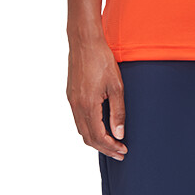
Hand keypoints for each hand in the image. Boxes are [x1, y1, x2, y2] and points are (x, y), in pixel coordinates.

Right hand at [66, 35, 128, 160]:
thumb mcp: (116, 86)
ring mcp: (71, 101)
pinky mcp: (71, 95)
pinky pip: (78, 119)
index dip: (111, 147)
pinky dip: (89, 128)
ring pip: (81, 130)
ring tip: (111, 142)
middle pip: (88, 138)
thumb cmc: (102, 60)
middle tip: (119, 153)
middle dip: (104, 148)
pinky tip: (99, 126)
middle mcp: (76, 106)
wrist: (84, 42)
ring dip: (96, 140)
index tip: (123, 151)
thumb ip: (118, 111)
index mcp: (88, 106)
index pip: (98, 137)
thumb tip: (119, 133)